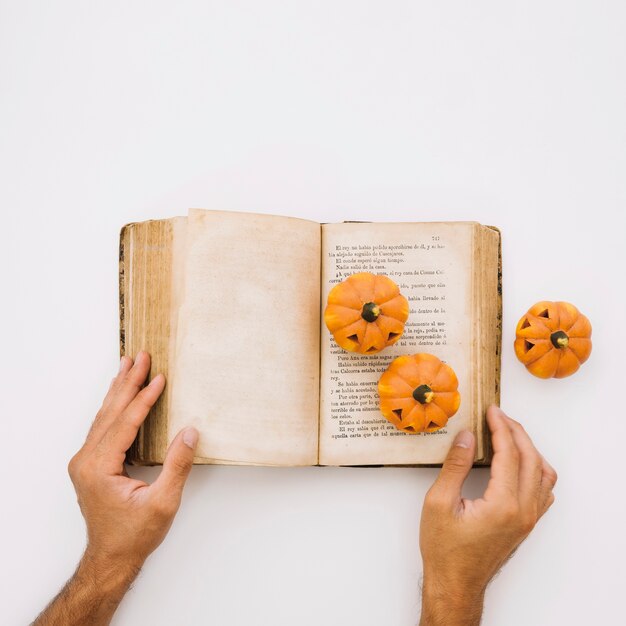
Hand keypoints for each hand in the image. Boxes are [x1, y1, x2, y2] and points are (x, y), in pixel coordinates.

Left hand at [68, 351, 198, 574]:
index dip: (144, 398)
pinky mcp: (91, 464)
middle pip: (110, 412)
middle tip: (141, 356)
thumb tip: (190, 431)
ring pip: (104, 416)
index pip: (125, 423)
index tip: (159, 377)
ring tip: (128, 365)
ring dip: (119, 389)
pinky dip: (114, 406)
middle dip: (128, 382)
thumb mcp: (163, 502)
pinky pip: (103, 426)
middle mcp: (87, 460)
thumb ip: (178, 464)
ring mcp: (86, 461)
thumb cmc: (135, 535)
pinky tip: (119, 393)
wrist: (111, 558)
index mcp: (99, 468)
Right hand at [419, 405, 556, 625]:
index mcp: (504, 504)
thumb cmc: (444, 548)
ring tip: (508, 433)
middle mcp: (523, 510)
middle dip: (516, 432)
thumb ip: (456, 466)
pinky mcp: (527, 524)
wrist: (456, 583)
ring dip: (529, 448)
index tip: (491, 411)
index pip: (510, 453)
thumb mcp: (439, 502)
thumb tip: (468, 436)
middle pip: (531, 459)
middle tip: (498, 416)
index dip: (500, 427)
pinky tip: (519, 462)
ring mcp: (529, 519)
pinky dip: (535, 468)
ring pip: (543, 473)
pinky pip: (543, 490)